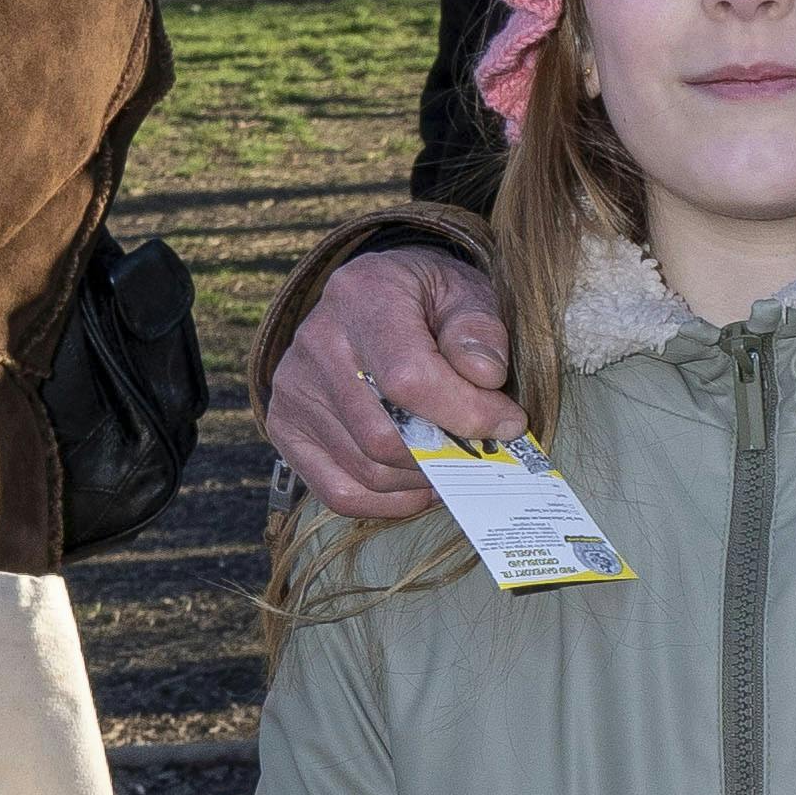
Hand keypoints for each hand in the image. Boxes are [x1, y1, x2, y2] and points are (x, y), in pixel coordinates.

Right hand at [266, 242, 522, 525]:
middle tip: (483, 451)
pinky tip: (420, 485)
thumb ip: (479, 330)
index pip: (409, 379)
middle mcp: (316, 343)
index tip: (509, 423)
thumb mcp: (464, 292)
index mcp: (362, 297)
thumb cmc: (428, 300)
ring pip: (368, 471)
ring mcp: (294, 389)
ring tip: (455, 463)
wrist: (372, 297)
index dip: (466, 414)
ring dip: (424, 481)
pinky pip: (339, 491)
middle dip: (448, 455)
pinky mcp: (286, 426)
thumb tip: (485, 377)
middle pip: (386, 436)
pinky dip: (388, 503)